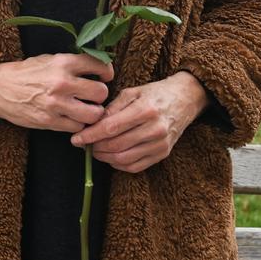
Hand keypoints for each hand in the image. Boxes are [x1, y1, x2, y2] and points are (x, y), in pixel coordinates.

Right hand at [0, 53, 112, 132]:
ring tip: (85, 111)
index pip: (99, 65)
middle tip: (93, 97)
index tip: (105, 76)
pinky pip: (77, 127)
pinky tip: (70, 119)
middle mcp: (62, 83)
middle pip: (101, 93)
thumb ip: (71, 64)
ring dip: (92, 114)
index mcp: (63, 63)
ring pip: (94, 114)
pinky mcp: (49, 121)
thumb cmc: (24, 73)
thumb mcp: (48, 60)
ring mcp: (56, 104)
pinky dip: (77, 125)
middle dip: (100, 96)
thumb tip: (96, 69)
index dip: (107, 72)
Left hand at [73, 71, 209, 172]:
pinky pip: (136, 166)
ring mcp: (161, 144)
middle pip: (116, 146)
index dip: (90, 136)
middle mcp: (155, 129)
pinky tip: (110, 156)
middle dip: (95, 147)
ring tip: (95, 150)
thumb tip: (92, 124)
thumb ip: (112, 108)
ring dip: (105, 157)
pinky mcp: (163, 154)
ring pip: (124, 159)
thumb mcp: (132, 92)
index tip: (75, 139)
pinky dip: (118, 165)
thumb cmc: (154, 93)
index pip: (111, 128)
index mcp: (145, 110)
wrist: (185, 100)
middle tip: (84, 144)